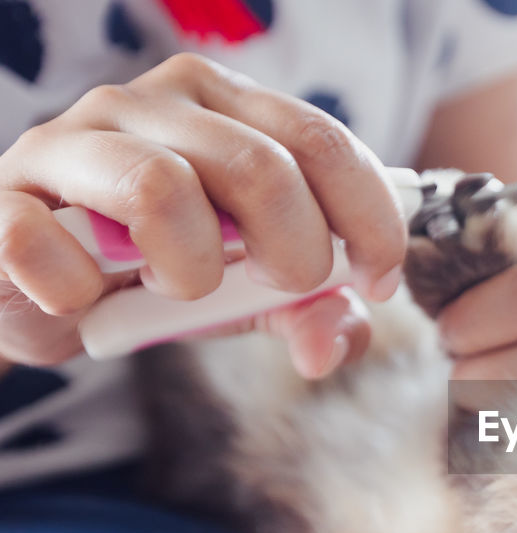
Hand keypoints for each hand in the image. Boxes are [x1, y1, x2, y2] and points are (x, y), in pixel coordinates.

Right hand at [0, 53, 405, 377]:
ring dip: (192, 272)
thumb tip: (336, 345)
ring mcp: (70, 141)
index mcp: (223, 104)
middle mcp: (149, 103)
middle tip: (274, 287)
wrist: (40, 286)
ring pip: (162, 190)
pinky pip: (53, 246)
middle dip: (294, 254)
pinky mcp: (5, 199)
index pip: (325, 141)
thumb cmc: (160, 268)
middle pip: (261, 168)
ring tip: (178, 286)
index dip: (371, 220)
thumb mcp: (252, 290)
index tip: (379, 279)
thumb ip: (311, 309)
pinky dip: (86, 294)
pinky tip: (90, 297)